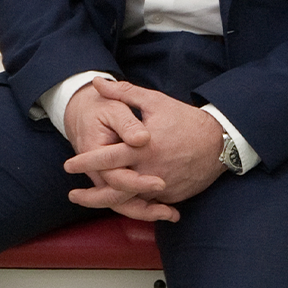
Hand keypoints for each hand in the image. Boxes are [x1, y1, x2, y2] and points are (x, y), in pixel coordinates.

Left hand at [64, 78, 226, 219]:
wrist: (219, 141)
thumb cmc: (184, 119)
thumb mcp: (154, 101)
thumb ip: (124, 93)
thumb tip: (98, 83)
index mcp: (143, 147)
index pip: (107, 157)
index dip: (86, 161)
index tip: (69, 165)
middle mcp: (150, 171)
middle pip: (114, 189)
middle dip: (90, 195)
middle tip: (73, 195)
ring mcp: (162, 186)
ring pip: (129, 202)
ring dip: (108, 203)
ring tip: (92, 201)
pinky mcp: (172, 196)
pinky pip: (148, 204)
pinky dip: (132, 204)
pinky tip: (120, 202)